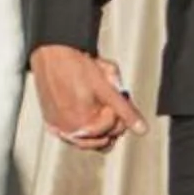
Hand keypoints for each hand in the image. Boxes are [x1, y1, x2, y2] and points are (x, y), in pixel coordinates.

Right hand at [31, 44, 145, 151]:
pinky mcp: (50, 122)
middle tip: (110, 99)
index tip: (120, 96)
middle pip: (102, 138)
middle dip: (111, 119)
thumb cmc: (79, 67)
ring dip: (98, 127)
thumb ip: (126, 111)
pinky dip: (81, 127)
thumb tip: (143, 130)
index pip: (115, 129)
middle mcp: (69, 132)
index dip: (122, 112)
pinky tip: (85, 112)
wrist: (52, 54)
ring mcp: (58, 128)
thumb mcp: (108, 88)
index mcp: (85, 125)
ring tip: (99, 104)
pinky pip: (71, 134)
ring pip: (87, 141)